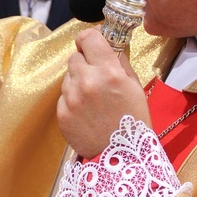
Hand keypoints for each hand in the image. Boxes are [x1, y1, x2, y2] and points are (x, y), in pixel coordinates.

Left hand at [57, 28, 150, 158]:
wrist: (123, 159)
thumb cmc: (133, 122)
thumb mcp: (134, 87)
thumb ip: (118, 62)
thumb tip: (107, 45)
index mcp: (109, 72)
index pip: (88, 37)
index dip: (89, 39)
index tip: (91, 45)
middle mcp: (87, 82)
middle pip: (75, 57)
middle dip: (85, 63)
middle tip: (97, 77)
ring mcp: (72, 98)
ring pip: (68, 77)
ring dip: (78, 82)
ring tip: (94, 100)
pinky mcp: (62, 113)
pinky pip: (63, 96)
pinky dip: (72, 100)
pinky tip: (87, 113)